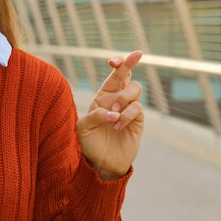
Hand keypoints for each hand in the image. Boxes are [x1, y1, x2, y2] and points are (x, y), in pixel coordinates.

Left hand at [76, 51, 143, 180]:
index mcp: (102, 96)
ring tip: (113, 116)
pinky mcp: (138, 121)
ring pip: (135, 89)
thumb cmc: (89, 142)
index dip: (118, 64)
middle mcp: (117, 99)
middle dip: (129, 63)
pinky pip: (137, 108)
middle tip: (133, 58)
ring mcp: (129, 109)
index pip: (113, 75)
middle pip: (128, 75)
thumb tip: (113, 113)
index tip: (115, 60)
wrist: (102, 162)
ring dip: (123, 99)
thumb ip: (95, 115)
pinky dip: (126, 115)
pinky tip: (117, 126)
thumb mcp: (83, 127)